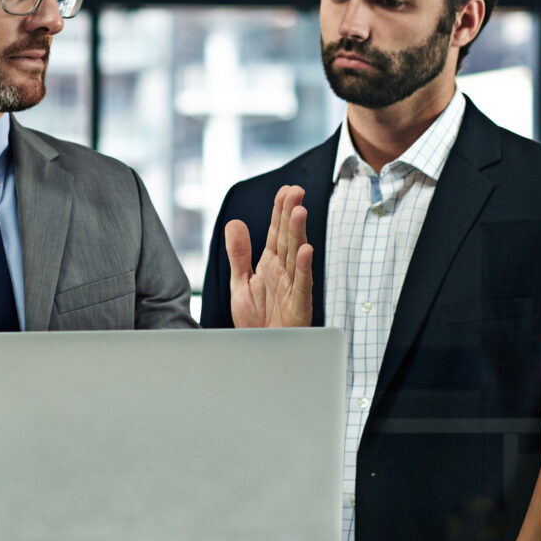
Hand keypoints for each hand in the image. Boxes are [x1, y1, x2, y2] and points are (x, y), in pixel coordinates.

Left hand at [224, 183, 313, 328]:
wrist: (260, 350)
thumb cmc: (255, 320)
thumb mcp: (240, 283)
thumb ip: (238, 254)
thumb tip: (234, 222)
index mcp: (270, 264)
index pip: (276, 233)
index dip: (280, 211)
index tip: (286, 190)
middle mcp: (284, 272)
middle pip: (288, 239)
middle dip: (291, 215)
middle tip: (296, 191)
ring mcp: (293, 287)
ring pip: (296, 256)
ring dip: (298, 234)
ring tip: (299, 211)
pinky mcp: (298, 305)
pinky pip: (302, 284)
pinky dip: (304, 268)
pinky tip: (306, 251)